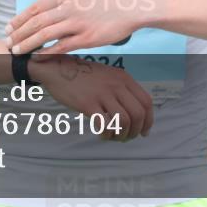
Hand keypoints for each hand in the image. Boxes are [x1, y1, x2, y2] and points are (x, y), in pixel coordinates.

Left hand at [6, 0, 155, 55]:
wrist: (129, 5)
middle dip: (18, 34)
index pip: (35, 8)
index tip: (8, 28)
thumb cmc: (104, 1)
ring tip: (17, 52)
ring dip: (28, 44)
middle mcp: (68, 7)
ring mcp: (77, 22)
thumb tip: (44, 13)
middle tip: (7, 43)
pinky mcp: (86, 37)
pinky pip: (61, 47)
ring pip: (44, 35)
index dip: (19, 19)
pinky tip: (37, 57)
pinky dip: (47, 52)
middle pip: (35, 22)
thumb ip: (62, 3)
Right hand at [29, 55, 153, 140]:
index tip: (144, 132)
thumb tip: (135, 114)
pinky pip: (105, 124)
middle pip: (138, 114)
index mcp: (124, 78)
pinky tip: (102, 134)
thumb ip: (122, 89)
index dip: (148, 120)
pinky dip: (107, 134)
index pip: (146, 102)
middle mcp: (116, 85)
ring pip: (124, 121)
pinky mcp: (88, 103)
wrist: (58, 69)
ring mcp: (103, 94)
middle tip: (126, 138)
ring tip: (113, 136)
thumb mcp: (108, 76)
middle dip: (135, 131)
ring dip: (121, 135)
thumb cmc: (84, 75)